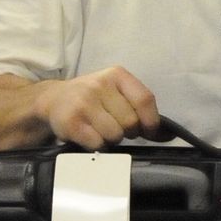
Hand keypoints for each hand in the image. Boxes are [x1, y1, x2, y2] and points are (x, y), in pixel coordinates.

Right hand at [39, 66, 159, 147]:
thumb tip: (168, 134)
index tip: (148, 131)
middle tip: (113, 126)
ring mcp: (84, 102)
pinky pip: (98, 144)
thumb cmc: (91, 99)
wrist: (52, 100)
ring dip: (110, 139)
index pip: (145, 99)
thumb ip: (140, 109)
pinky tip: (88, 136)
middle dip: (126, 131)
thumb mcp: (115, 94)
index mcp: (116, 75)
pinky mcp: (71, 121)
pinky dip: (96, 145)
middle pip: (130, 122)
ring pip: (115, 135)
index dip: (151, 121)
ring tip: (99, 130)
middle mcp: (100, 85)